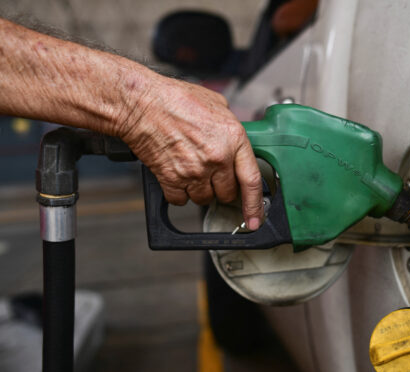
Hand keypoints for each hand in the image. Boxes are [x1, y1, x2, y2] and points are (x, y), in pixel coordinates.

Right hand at [119, 74, 263, 229]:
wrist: (141, 103)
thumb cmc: (175, 99)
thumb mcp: (217, 104)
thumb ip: (230, 128)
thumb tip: (235, 141)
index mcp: (233, 139)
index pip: (251, 180)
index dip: (255, 205)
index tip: (255, 220)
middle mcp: (217, 158)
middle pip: (227, 193)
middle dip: (221, 188)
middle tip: (211, 173)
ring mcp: (195, 171)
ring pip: (204, 199)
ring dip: (199, 190)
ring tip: (190, 168)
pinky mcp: (172, 179)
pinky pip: (180, 200)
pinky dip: (178, 193)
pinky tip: (175, 175)